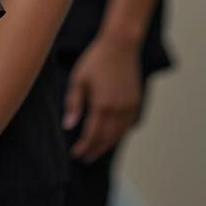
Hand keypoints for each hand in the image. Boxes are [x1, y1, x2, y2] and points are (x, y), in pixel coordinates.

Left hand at [63, 34, 141, 161]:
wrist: (120, 47)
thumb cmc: (95, 60)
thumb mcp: (78, 79)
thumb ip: (74, 103)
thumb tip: (69, 125)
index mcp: (102, 105)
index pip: (92, 134)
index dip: (84, 147)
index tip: (76, 154)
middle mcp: (119, 110)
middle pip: (107, 138)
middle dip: (95, 150)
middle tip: (85, 158)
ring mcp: (130, 107)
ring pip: (119, 134)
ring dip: (108, 144)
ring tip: (96, 151)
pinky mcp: (136, 103)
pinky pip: (128, 126)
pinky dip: (119, 134)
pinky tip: (111, 136)